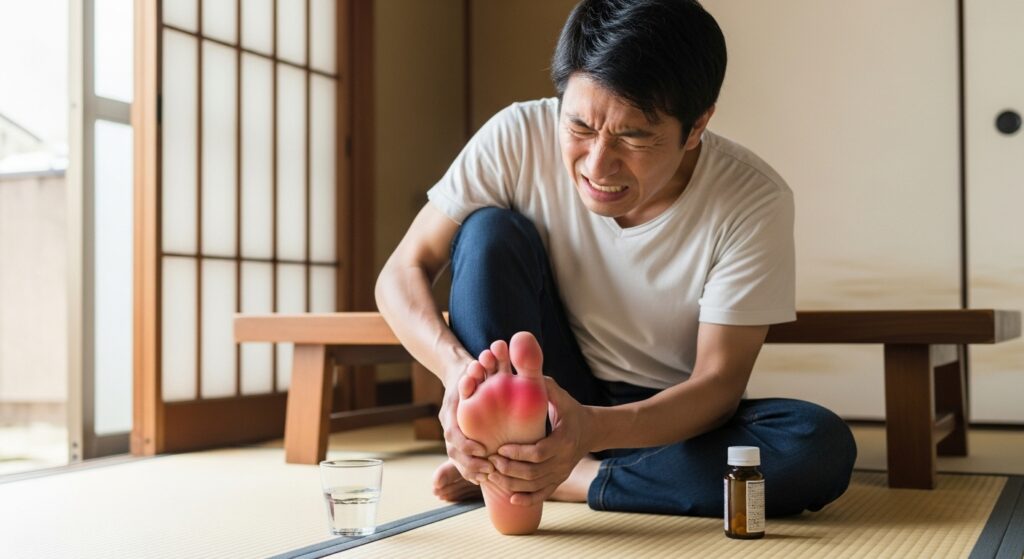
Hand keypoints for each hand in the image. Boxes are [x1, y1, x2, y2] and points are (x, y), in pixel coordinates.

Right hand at [439, 363, 493, 483]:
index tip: (483, 451)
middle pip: (453, 451)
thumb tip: (481, 363)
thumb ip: (476, 372)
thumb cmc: (471, 371)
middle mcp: (449, 423)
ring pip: (455, 459)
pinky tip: (482, 479)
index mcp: (451, 411)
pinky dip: (469, 471)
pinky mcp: (458, 438)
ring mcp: (451, 431)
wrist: (460, 373)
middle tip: (489, 470)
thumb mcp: (473, 370)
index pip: (453, 434)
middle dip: (470, 464)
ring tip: (487, 477)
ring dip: (470, 470)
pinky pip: (459, 460)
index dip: (466, 445)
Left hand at [486, 377, 592, 505]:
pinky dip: (526, 499)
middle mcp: (564, 460)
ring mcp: (562, 472)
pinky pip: (542, 494)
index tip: (501, 449)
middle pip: (534, 473)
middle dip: (510, 470)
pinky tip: (510, 499)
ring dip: (512, 484)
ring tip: (493, 475)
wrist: (591, 430)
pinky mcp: (559, 480)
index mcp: (563, 439)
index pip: (539, 453)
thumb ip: (543, 384)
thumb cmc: (570, 409)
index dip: (518, 454)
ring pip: (534, 486)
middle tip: (491, 463)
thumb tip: (522, 366)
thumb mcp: (560, 395)